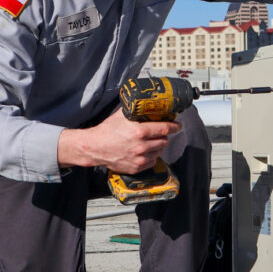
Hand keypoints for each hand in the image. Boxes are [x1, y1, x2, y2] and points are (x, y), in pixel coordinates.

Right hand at [57, 109, 180, 171]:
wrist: (94, 147)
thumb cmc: (107, 130)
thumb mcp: (121, 115)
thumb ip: (135, 110)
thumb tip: (146, 103)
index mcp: (139, 132)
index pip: (164, 129)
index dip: (174, 126)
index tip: (178, 125)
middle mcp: (141, 147)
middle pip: (164, 141)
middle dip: (163, 136)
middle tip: (159, 132)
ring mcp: (139, 159)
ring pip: (159, 152)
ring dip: (158, 146)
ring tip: (151, 141)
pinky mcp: (136, 168)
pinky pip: (152, 162)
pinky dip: (151, 156)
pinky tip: (145, 151)